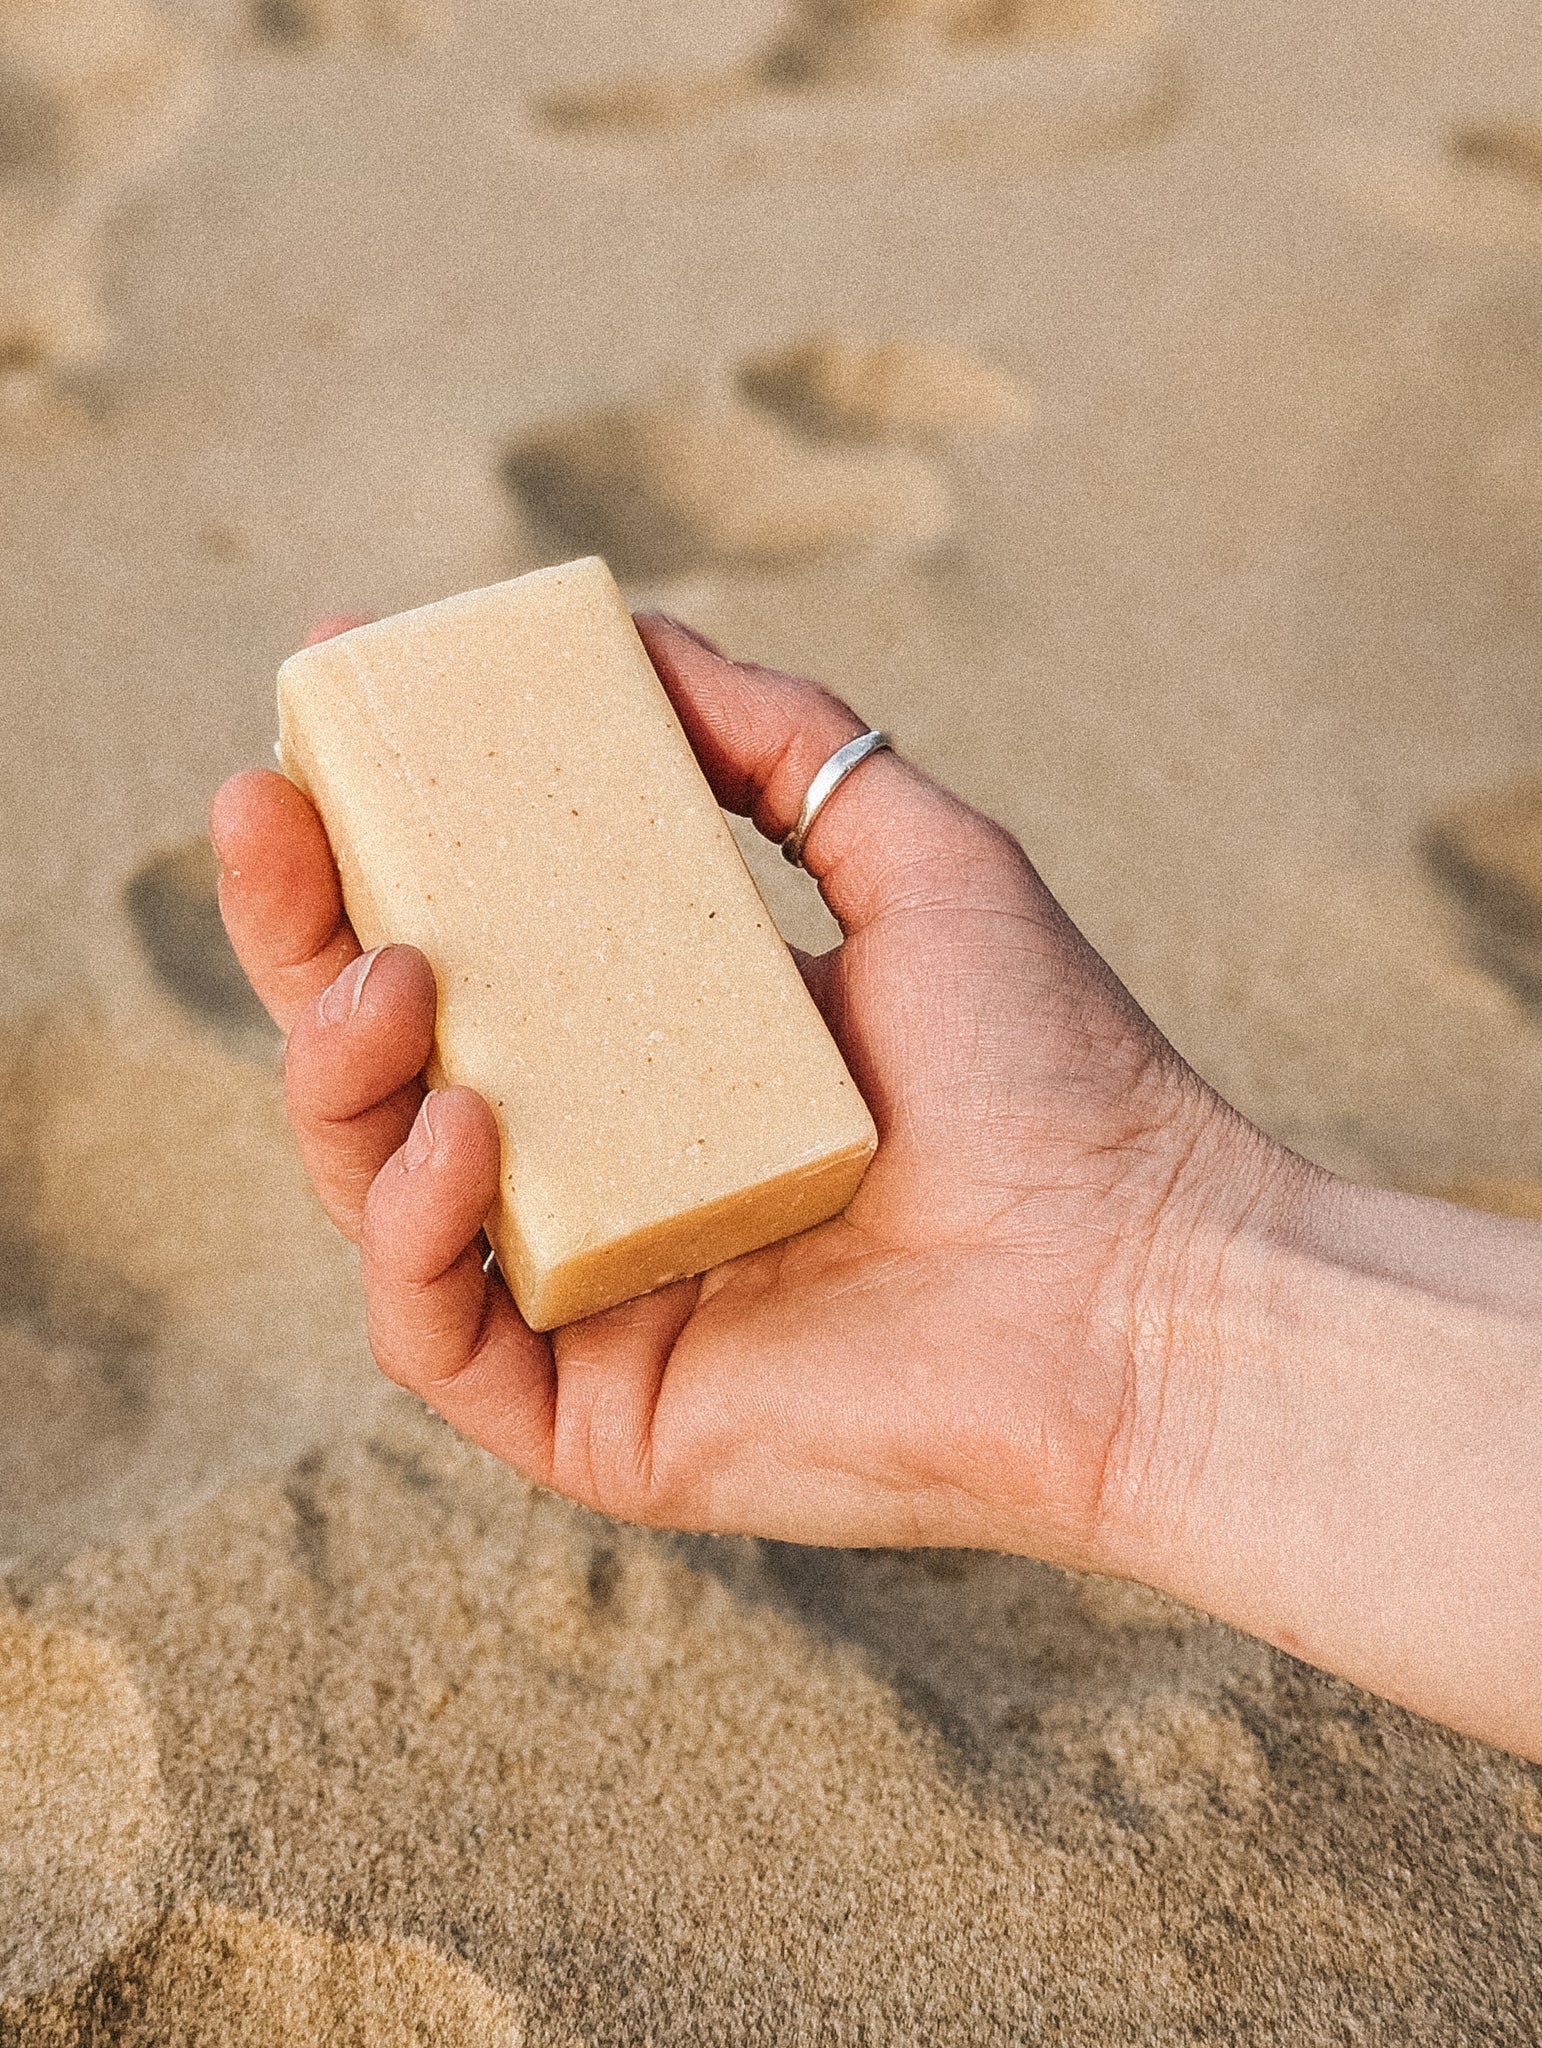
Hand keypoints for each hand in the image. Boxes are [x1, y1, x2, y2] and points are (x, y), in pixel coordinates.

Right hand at [210, 614, 1273, 1567]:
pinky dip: (410, 1234)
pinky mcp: (589, 1421)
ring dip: (339, 1069)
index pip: (469, 937)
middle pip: (383, 1056)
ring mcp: (584, 1297)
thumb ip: (779, 741)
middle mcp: (597, 1169)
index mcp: (653, 1051)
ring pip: (374, 1187)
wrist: (1151, 1287)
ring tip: (391, 973)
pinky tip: (452, 1133)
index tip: (322, 702)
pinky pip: (436, 1335)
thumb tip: (636, 635)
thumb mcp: (915, 856)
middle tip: (263, 812)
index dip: (377, 832)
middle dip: (298, 932)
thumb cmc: (1053, 1075)